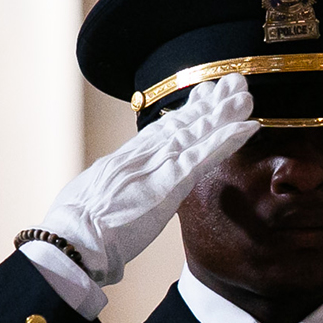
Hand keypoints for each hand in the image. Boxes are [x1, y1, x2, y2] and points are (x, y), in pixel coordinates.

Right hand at [37, 76, 258, 285]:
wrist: (74, 239)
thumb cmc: (79, 231)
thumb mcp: (94, 201)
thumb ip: (114, 193)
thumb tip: (119, 196)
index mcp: (124, 160)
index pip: (160, 130)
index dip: (185, 112)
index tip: (203, 96)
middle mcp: (141, 155)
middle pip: (181, 122)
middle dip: (209, 103)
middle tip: (233, 83)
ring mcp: (155, 165)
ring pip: (196, 132)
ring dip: (224, 113)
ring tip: (246, 97)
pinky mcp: (169, 181)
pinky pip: (204, 156)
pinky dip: (227, 140)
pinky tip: (248, 128)